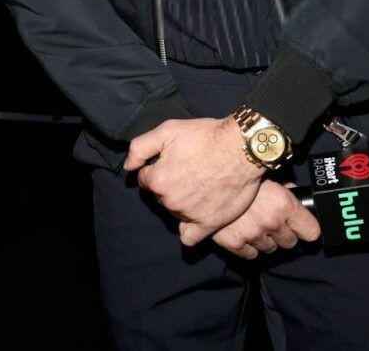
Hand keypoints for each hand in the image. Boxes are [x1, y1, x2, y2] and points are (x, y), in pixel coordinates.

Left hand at [123, 117, 264, 245]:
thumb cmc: (205, 136)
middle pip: (160, 196)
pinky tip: (194, 219)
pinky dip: (188, 229)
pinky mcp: (209, 224)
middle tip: (187, 171)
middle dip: (168, 184)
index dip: (156, 168)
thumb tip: (128, 167)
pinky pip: (189, 237)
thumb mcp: (167, 130)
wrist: (240, 148)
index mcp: (158, 180)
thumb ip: (140, 148)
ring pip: (174, 211)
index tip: (172, 161)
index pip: (145, 180)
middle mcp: (171, 201)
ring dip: (181, 201)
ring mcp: (190, 214)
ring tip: (199, 185)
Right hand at [210, 179, 320, 258]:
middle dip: (283, 234)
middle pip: (290, 243)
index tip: (303, 228)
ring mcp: (252, 234)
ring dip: (265, 240)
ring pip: (270, 249)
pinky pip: (250, 254)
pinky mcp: (234, 242)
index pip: (311, 232)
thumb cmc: (239, 171)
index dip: (307, 229)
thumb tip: (294, 191)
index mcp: (284, 204)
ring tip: (255, 224)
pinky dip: (248, 247)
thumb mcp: (267, 174)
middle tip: (272, 222)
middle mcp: (271, 221)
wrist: (208, 174)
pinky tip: (243, 232)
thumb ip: (284, 185)